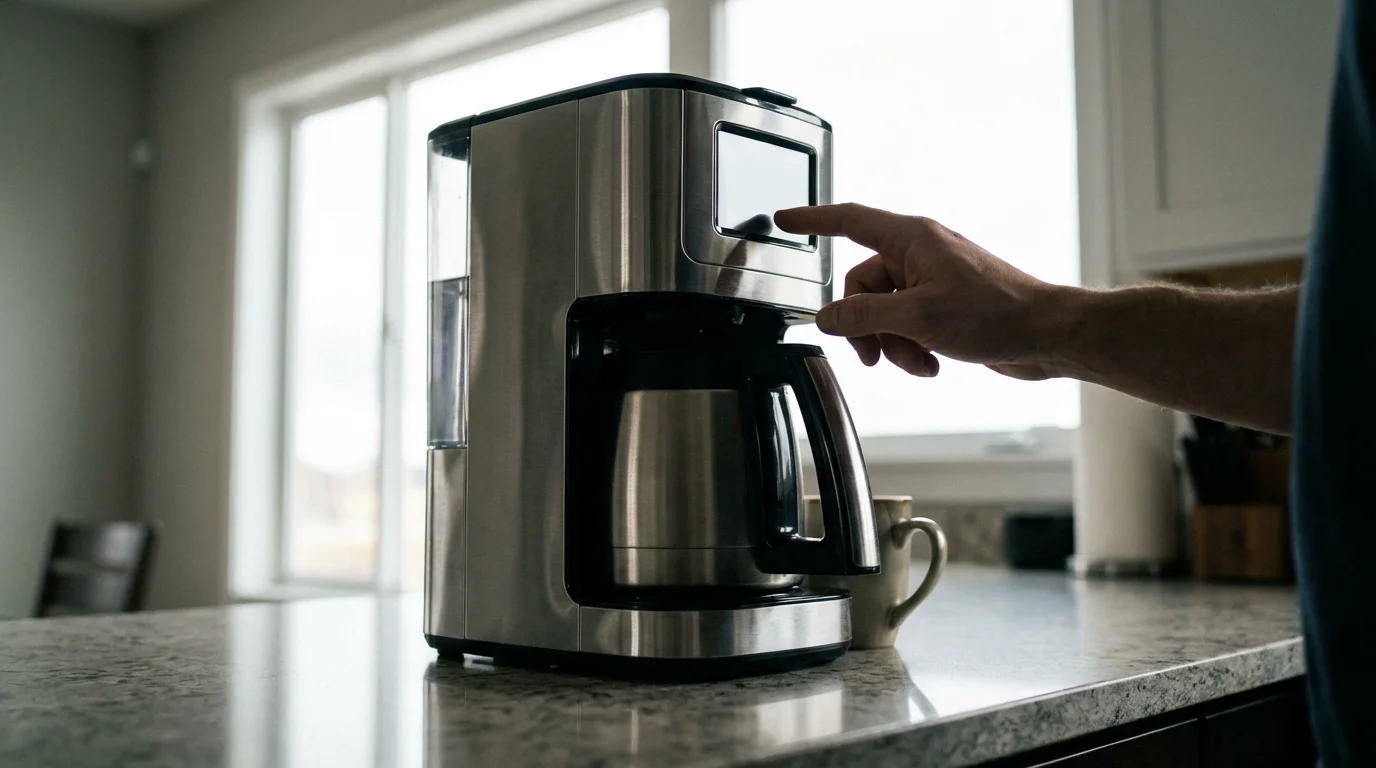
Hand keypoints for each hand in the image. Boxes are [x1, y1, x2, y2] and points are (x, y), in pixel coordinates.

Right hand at [773, 203, 1067, 379]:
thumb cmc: (996, 313)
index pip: (848, 221)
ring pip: (884, 312)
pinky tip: (934, 363)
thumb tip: (826, 317)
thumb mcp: (918, 317)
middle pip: (862, 285)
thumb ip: (863, 316)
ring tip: (918, 361)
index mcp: (912, 239)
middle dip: (865, 326)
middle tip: (873, 355)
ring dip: (893, 344)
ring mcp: (933, 280)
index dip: (812, 219)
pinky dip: (913, 348)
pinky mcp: (944, 306)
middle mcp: (920, 254)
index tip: (784, 219)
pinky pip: (907, 325)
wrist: (1045, 334)